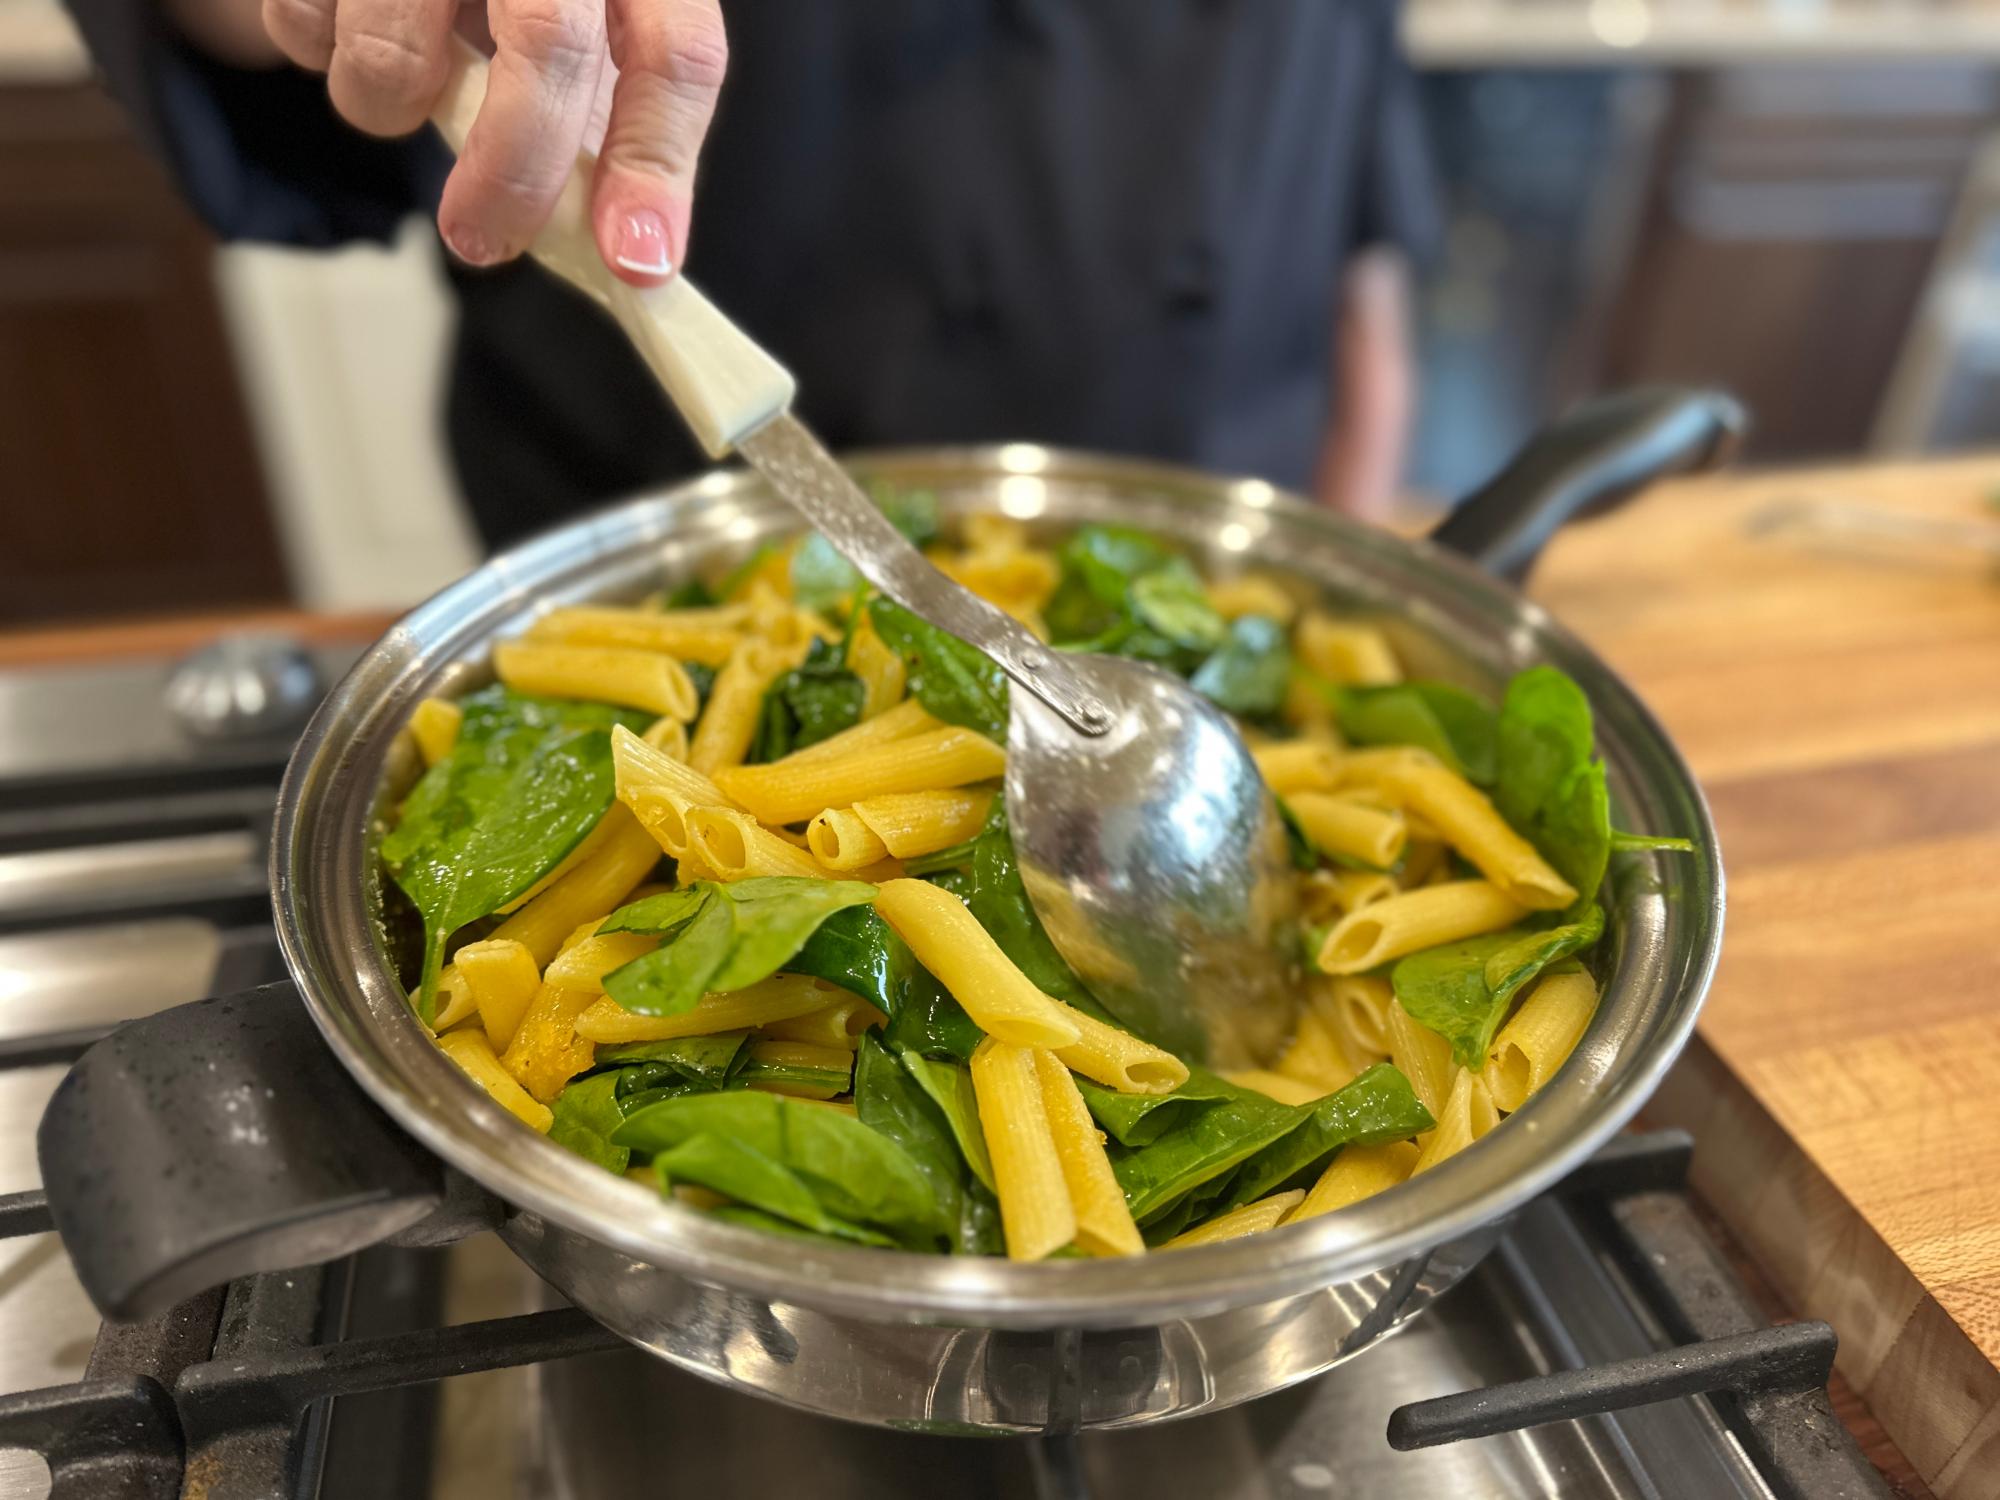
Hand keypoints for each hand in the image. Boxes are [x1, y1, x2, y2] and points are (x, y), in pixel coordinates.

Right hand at [261, 0, 725, 283]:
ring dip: (389, 107)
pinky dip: (322, 53)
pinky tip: (348, 24)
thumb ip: (600, 113)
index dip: (656, 164)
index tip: (634, 259)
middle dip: (516, 169)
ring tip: (400, 88)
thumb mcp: (583, 20)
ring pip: (399, 50)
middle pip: (551, 42)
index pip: (678, 53)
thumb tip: (618, 242)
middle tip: (483, 238)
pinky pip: (304, 23)